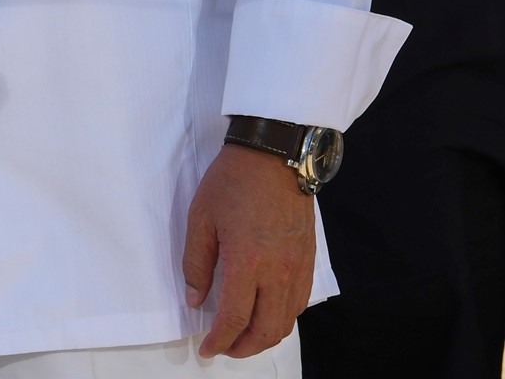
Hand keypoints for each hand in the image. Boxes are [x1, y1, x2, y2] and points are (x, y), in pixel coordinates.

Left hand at [181, 142, 314, 358]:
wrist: (275, 156)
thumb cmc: (233, 182)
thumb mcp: (201, 217)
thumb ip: (197, 263)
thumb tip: (196, 299)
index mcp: (247, 262)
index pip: (235, 318)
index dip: (219, 340)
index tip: (206, 348)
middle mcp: (278, 272)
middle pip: (266, 330)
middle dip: (243, 348)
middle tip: (224, 348)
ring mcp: (298, 268)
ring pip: (287, 321)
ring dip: (265, 337)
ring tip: (243, 337)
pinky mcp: (308, 260)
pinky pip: (299, 303)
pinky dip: (283, 318)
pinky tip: (267, 314)